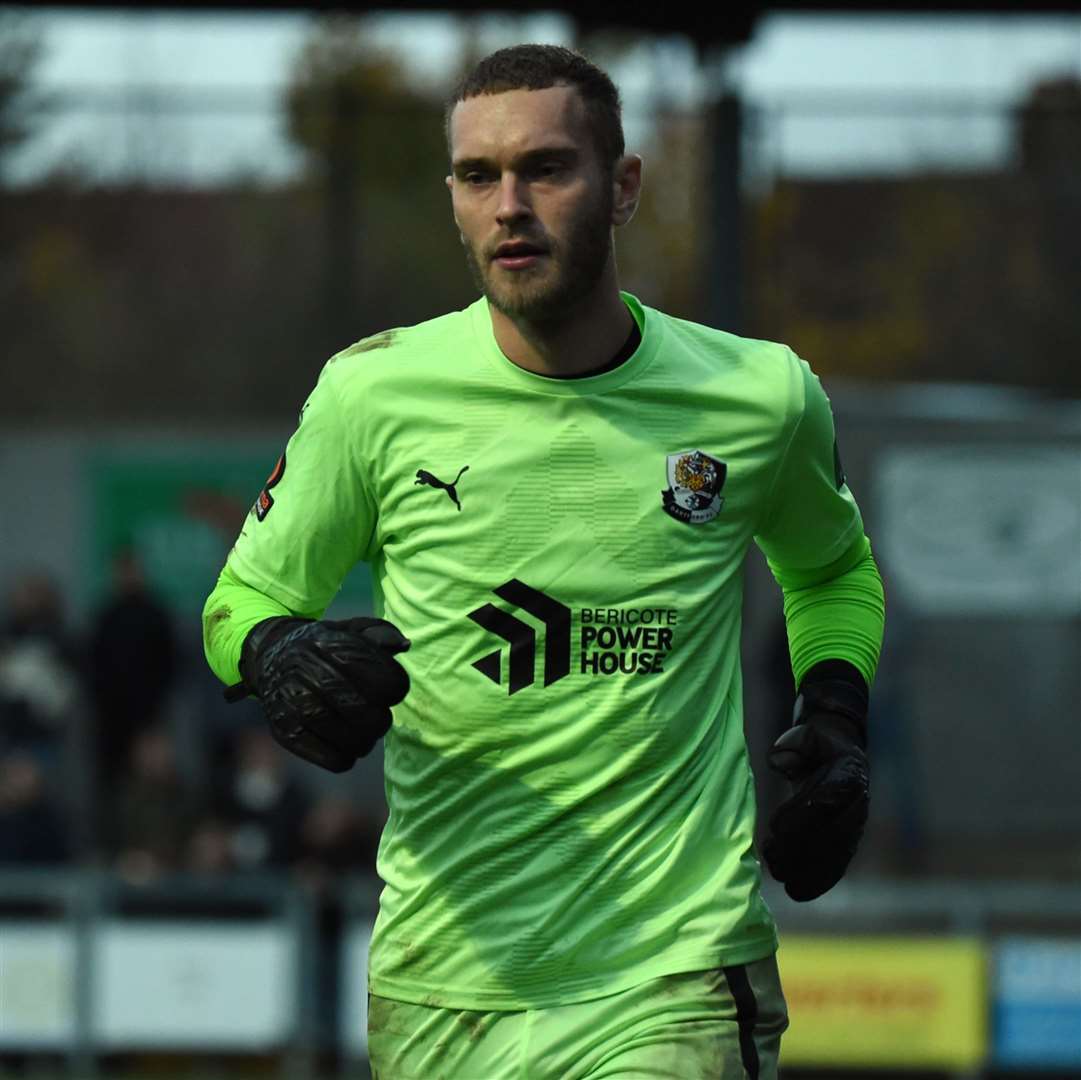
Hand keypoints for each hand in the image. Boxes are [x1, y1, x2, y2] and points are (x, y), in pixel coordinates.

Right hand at [232, 616, 410, 772]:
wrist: (269, 657)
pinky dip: (345, 757)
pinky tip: (346, 745)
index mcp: (329, 643)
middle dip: (380, 719)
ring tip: (365, 733)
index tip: (393, 690)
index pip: (376, 675)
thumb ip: (381, 634)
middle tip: (380, 718)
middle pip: (361, 709)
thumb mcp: (350, 630)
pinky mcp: (283, 730)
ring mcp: (291, 702)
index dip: (395, 687)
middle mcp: (306, 669)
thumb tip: (405, 645)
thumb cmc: (323, 647)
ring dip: (365, 740)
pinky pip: (329, 757)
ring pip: (345, 737)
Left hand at [762, 679, 868, 901]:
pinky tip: (798, 892)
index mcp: (849, 772)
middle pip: (832, 831)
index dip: (802, 814)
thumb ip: (794, 743)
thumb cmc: (816, 743)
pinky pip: (839, 863)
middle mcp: (858, 802)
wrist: (841, 752)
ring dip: (807, 869)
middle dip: (800, 849)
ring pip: (835, 853)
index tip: (774, 828)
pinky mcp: (850, 840)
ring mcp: (857, 823)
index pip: (828, 797)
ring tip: (779, 877)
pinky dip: (819, 880)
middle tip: (770, 859)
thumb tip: (779, 758)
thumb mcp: (806, 734)